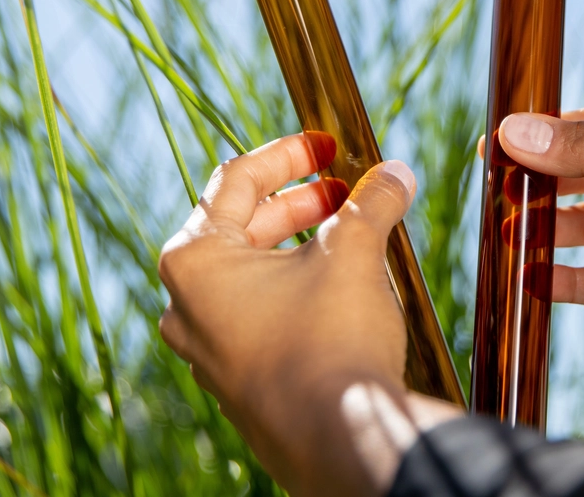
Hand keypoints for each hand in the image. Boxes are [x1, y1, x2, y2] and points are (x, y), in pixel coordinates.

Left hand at [158, 134, 459, 495]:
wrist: (342, 440)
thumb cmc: (331, 340)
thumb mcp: (355, 252)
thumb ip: (372, 202)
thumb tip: (395, 174)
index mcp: (194, 262)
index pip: (236, 180)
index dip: (289, 154)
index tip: (329, 144)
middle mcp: (187, 305)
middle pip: (242, 226)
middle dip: (300, 202)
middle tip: (346, 190)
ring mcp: (209, 349)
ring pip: (253, 274)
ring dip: (302, 245)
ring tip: (353, 234)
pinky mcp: (239, 381)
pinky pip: (261, 316)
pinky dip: (297, 289)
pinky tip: (342, 288)